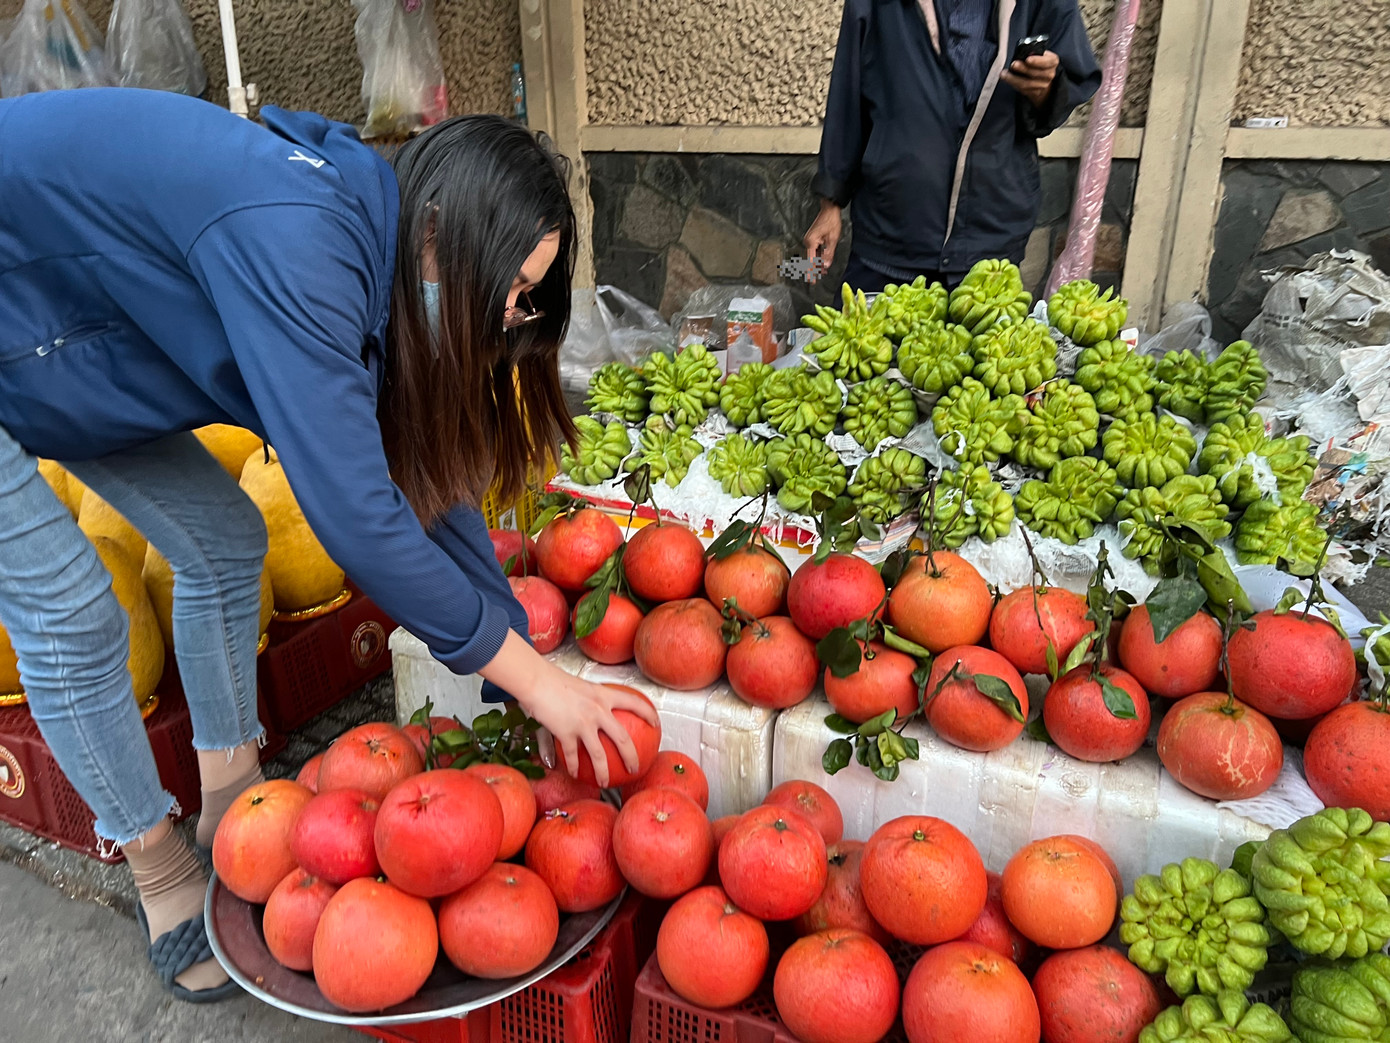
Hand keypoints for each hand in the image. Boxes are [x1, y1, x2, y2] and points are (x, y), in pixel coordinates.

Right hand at [523, 669, 659, 787]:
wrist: (537, 681)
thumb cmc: (555, 681)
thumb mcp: (581, 687)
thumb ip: (591, 701)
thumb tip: (594, 714)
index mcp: (604, 695)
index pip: (634, 703)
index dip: (648, 713)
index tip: (656, 722)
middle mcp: (598, 710)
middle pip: (622, 738)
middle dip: (631, 756)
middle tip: (635, 768)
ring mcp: (583, 723)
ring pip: (599, 755)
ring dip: (603, 772)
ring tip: (605, 783)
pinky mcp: (567, 733)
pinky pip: (573, 756)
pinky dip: (574, 767)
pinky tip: (575, 774)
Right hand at [804, 200, 842, 277]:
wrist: (830, 209)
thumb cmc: (831, 221)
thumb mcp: (832, 239)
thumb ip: (828, 254)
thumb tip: (825, 265)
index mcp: (811, 242)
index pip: (810, 261)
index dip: (811, 272)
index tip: (811, 280)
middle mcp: (808, 241)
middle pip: (810, 259)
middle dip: (815, 269)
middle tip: (816, 279)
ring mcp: (810, 240)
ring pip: (813, 255)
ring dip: (818, 263)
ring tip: (823, 271)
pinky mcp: (813, 238)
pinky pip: (815, 250)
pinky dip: (819, 256)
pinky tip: (823, 262)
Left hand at [1002, 51, 1059, 108]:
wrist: (1042, 79)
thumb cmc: (1038, 63)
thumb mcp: (1040, 55)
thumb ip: (1034, 53)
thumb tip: (1023, 52)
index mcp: (1053, 61)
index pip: (1048, 61)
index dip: (1038, 61)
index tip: (1028, 59)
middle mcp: (1050, 74)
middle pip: (1035, 72)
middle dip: (1023, 68)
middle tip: (1013, 64)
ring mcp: (1043, 85)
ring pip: (1027, 83)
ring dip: (1014, 78)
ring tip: (1004, 73)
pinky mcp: (1035, 93)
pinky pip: (1023, 90)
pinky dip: (1013, 83)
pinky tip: (1006, 78)